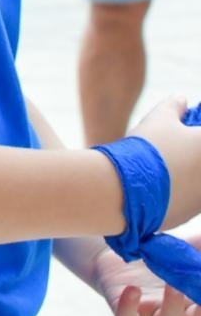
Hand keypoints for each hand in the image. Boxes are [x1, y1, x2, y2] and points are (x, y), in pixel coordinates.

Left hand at [91, 243, 200, 315]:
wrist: (119, 251)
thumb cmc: (162, 252)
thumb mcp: (191, 246)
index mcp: (195, 298)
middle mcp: (178, 309)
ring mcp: (151, 312)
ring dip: (174, 307)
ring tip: (173, 285)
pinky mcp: (124, 307)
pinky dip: (130, 309)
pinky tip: (133, 289)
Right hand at [127, 95, 200, 228]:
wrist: (123, 189)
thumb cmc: (146, 148)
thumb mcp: (160, 118)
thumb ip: (175, 105)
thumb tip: (181, 99)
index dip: (193, 131)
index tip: (185, 129)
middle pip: (199, 161)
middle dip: (190, 153)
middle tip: (172, 146)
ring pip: (197, 182)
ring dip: (186, 174)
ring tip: (159, 167)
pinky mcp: (188, 216)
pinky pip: (186, 200)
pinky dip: (175, 192)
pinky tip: (153, 185)